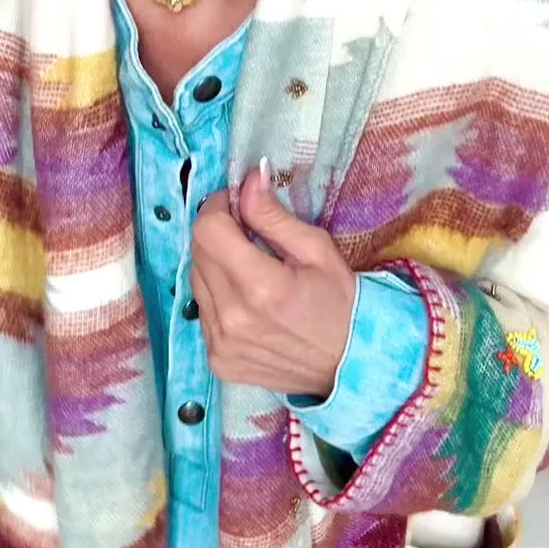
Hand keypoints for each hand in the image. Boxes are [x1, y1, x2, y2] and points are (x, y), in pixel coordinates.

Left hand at [190, 165, 355, 397]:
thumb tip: (248, 180)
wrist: (352, 367)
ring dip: (216, 266)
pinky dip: (219, 298)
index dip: (217, 208)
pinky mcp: (218, 360)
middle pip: (198, 253)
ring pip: (196, 282)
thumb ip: (273, 215)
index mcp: (261, 287)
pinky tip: (248, 302)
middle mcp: (233, 318)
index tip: (235, 204)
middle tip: (247, 233)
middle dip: (217, 233)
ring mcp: (221, 344)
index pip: (208, 231)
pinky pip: (204, 313)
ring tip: (251, 270)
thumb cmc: (342, 305)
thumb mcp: (318, 250)